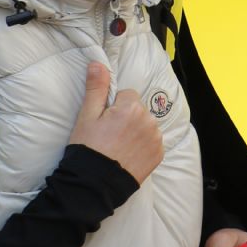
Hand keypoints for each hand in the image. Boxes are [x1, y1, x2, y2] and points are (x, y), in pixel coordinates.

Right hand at [70, 61, 162, 182]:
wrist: (94, 183)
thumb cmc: (88, 148)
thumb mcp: (87, 116)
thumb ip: (96, 88)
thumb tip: (98, 63)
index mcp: (132, 107)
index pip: (126, 95)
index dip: (113, 107)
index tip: (104, 122)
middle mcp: (149, 120)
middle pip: (138, 109)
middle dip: (126, 118)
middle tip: (109, 136)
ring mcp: (156, 138)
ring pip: (146, 125)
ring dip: (136, 131)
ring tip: (117, 147)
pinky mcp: (159, 153)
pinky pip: (152, 141)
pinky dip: (143, 146)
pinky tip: (128, 155)